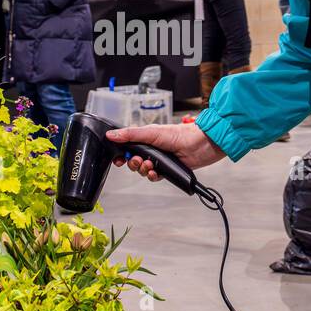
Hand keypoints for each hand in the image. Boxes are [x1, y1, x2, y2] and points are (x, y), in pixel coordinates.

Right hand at [105, 123, 224, 181]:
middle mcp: (151, 149)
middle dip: (134, 164)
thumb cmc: (179, 134)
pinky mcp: (167, 170)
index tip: (118, 159)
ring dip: (144, 170)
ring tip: (150, 165)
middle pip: (133, 161)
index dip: (121, 154)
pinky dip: (153, 176)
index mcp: (145, 138)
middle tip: (139, 161)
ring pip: (143, 170)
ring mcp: (159, 160)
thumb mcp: (151, 133)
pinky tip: (156, 173)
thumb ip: (130, 135)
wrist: (200, 145)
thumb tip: (111, 135)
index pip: (127, 147)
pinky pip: (154, 177)